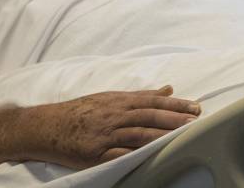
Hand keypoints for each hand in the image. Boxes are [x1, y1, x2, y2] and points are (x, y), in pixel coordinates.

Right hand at [26, 86, 199, 169]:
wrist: (48, 125)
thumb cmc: (83, 110)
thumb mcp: (112, 97)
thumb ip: (142, 95)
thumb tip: (168, 88)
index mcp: (121, 102)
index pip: (154, 101)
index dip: (176, 104)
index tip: (195, 106)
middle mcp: (115, 116)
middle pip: (150, 115)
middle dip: (174, 118)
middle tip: (195, 120)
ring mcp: (106, 135)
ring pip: (138, 133)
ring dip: (161, 134)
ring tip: (181, 135)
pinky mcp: (95, 153)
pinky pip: (119, 154)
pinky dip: (136, 153)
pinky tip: (151, 154)